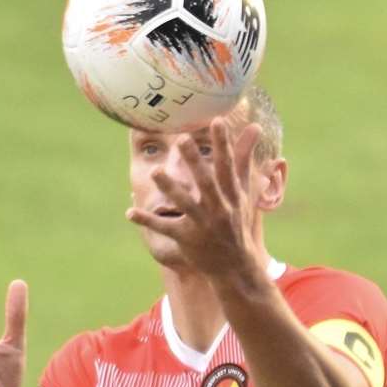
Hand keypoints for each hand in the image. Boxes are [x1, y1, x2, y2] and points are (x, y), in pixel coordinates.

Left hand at [126, 118, 264, 280]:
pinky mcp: (186, 239)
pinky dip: (147, 221)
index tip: (217, 121)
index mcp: (231, 195)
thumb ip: (244, 159)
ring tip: (155, 172)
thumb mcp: (244, 191)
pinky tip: (130, 212)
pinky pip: (164, 228)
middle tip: (182, 138)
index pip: (227, 166)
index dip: (223, 144)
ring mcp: (202, 224)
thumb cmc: (237, 221)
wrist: (235, 265)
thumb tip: (256, 127)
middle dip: (195, 161)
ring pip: (184, 203)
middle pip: (206, 182)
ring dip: (170, 188)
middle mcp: (218, 208)